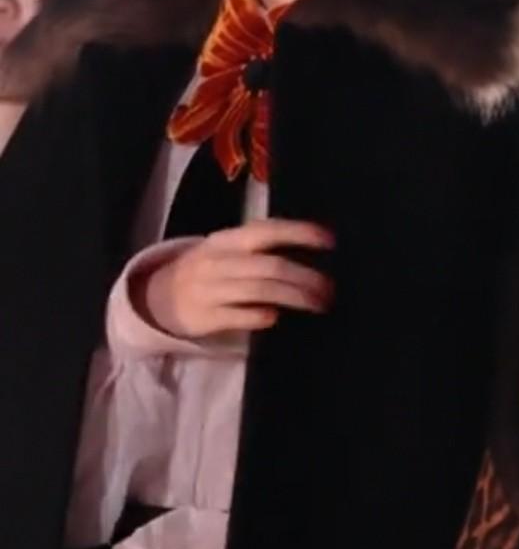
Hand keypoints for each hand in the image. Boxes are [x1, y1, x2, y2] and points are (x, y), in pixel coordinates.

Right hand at [134, 219, 334, 338]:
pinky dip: (259, 316)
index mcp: (228, 240)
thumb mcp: (227, 251)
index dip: (300, 233)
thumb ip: (260, 248)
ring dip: (294, 297)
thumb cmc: (208, 271)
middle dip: (305, 277)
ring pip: (259, 290)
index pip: (268, 230)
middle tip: (330, 288)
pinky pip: (237, 316)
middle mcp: (219, 261)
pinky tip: (276, 317)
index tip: (330, 241)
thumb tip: (311, 249)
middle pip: (270, 266)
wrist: (157, 296)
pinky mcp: (205, 317)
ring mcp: (210, 289)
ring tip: (318, 304)